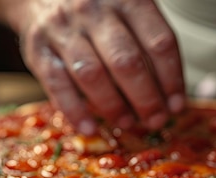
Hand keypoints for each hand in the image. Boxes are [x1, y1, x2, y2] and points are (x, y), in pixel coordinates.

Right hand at [0, 0, 185, 134]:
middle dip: (146, 98)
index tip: (177, 106)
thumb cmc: (97, 11)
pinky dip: (75, 111)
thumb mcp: (127, 10)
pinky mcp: (38, 49)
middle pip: (127, 61)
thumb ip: (148, 44)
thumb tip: (171, 97)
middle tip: (156, 120)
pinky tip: (91, 128)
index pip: (159, 43)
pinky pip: (58, 84)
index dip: (172, 79)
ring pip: (92, 75)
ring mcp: (64, 29)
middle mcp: (95, 10)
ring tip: (128, 124)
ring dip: (114, 106)